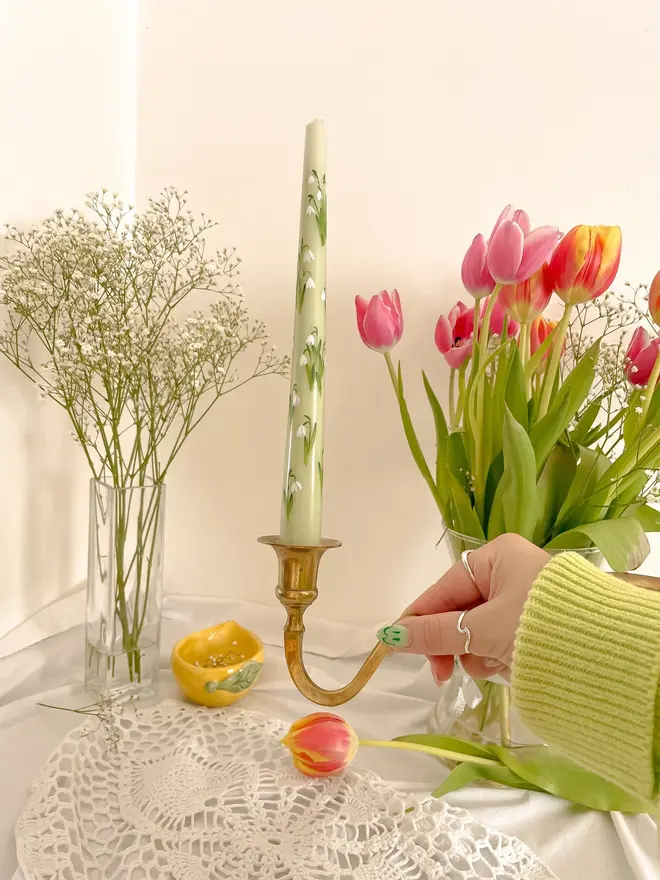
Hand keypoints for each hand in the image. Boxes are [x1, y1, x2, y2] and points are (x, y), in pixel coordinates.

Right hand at [378, 534, 549, 681]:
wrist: (602, 650)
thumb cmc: (538, 624)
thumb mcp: (481, 629)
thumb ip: (434, 633)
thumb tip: (390, 636)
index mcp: (497, 557)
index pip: (444, 589)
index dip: (419, 618)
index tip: (397, 645)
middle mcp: (509, 572)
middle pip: (460, 612)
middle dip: (454, 643)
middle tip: (443, 675)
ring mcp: (524, 599)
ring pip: (478, 632)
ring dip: (479, 653)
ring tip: (497, 664)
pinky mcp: (536, 624)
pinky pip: (499, 641)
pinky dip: (499, 656)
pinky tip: (511, 665)